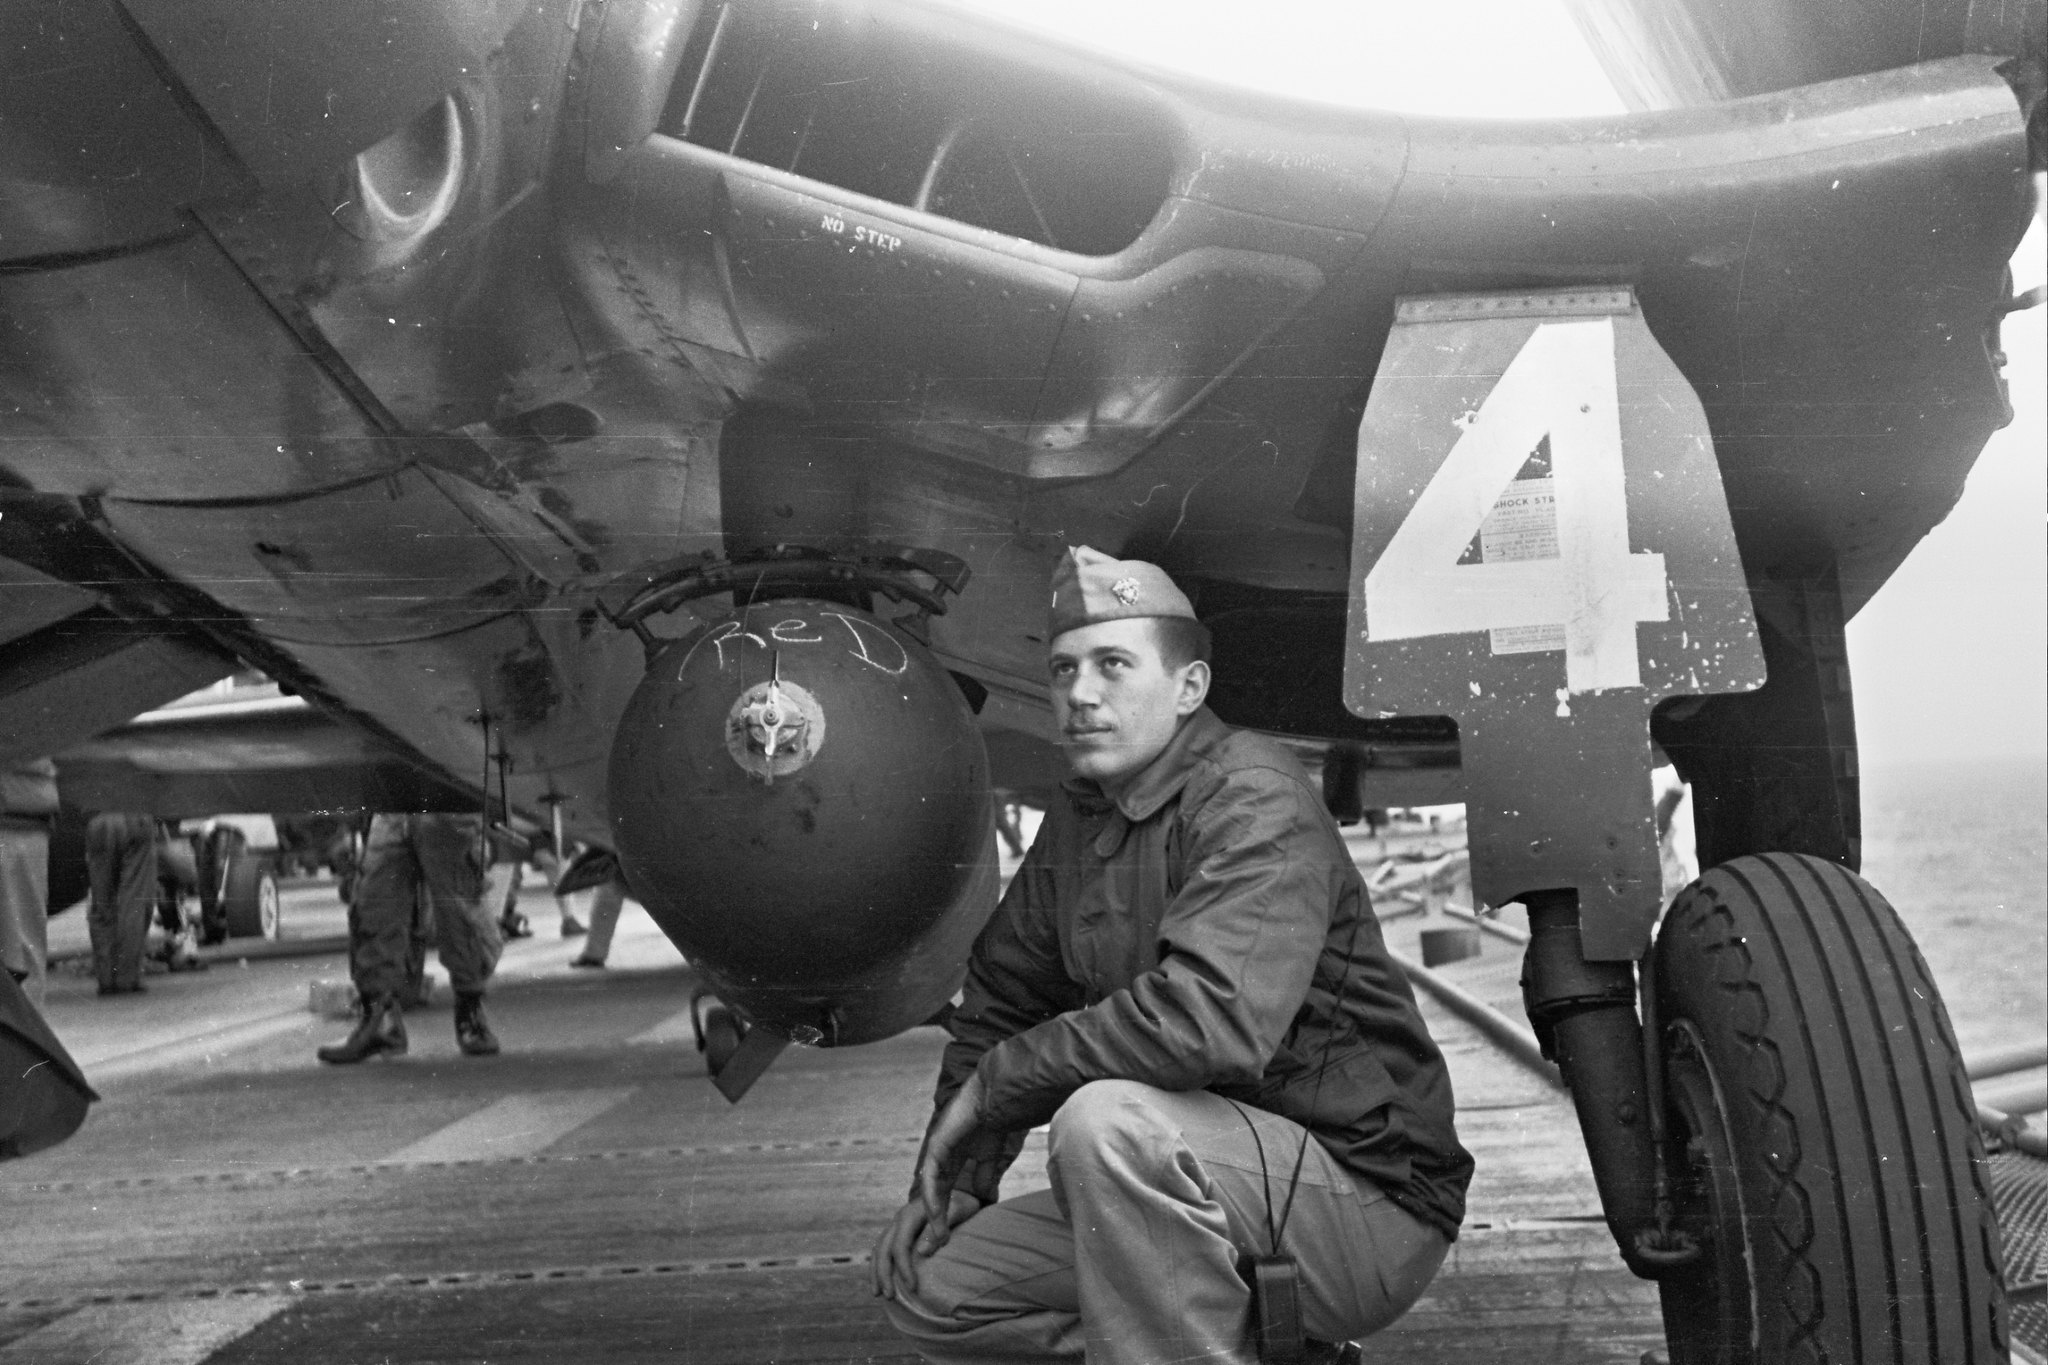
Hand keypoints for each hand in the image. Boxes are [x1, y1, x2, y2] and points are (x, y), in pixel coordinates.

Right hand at [870, 1190, 980, 1299]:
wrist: (959, 1186)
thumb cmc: (960, 1202)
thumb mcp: (955, 1212)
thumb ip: (938, 1230)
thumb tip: (922, 1253)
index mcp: (910, 1215)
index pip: (900, 1246)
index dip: (904, 1268)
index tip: (912, 1288)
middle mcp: (899, 1219)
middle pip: (883, 1249)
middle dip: (884, 1274)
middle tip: (889, 1297)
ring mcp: (896, 1223)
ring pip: (878, 1248)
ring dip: (876, 1271)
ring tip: (877, 1293)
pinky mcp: (898, 1229)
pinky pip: (882, 1247)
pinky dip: (879, 1264)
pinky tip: (881, 1279)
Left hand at [916, 1073, 986, 1245]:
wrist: (998, 1096)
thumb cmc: (995, 1121)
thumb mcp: (990, 1158)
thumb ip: (984, 1176)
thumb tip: (983, 1198)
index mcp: (953, 1161)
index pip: (944, 1194)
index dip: (944, 1216)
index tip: (946, 1240)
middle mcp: (941, 1158)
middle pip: (932, 1197)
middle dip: (933, 1223)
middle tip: (933, 1248)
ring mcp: (937, 1151)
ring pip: (929, 1190)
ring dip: (931, 1215)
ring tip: (935, 1238)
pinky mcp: (937, 1144)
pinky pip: (931, 1175)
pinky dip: (932, 1195)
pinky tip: (936, 1212)